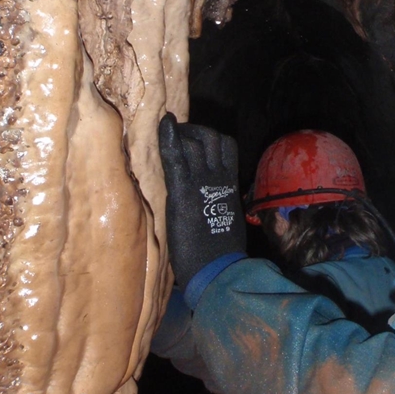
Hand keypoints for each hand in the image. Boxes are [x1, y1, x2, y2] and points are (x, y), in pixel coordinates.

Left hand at [158, 114, 246, 304]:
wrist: (216, 270)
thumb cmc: (220, 253)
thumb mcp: (226, 220)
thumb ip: (219, 203)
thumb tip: (210, 201)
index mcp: (230, 186)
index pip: (227, 147)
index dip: (211, 137)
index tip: (196, 136)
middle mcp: (219, 178)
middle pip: (212, 138)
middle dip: (195, 130)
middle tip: (179, 134)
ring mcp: (202, 182)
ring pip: (197, 141)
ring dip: (183, 133)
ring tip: (171, 134)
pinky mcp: (184, 190)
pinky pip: (176, 156)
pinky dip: (169, 137)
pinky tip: (164, 123)